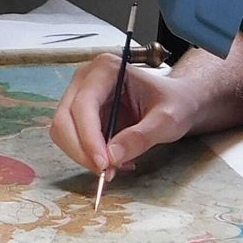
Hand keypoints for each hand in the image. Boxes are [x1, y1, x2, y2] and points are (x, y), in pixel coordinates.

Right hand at [50, 54, 201, 173]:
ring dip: (83, 156)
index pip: (84, 104)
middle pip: (64, 119)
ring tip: (116, 167)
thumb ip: (141, 137)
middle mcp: (86, 79)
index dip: (88, 137)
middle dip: (81, 150)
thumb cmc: (176, 103)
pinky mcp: (82, 116)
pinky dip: (88, 156)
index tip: (103, 164)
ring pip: (63, 133)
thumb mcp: (167, 120)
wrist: (179, 103)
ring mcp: (80, 96)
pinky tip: (114, 161)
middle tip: (105, 173)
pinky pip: (73, 140)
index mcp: (106, 68)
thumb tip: (111, 157)